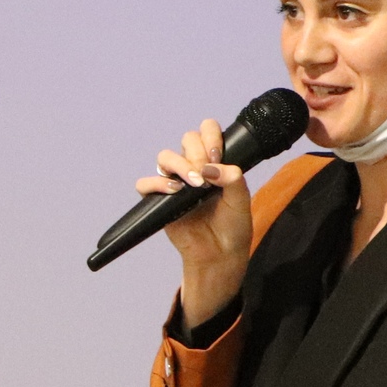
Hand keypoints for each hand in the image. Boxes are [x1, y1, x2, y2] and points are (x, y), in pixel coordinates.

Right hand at [135, 118, 250, 325]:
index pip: (207, 131)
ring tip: (194, 183)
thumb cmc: (233, 226)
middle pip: (186, 139)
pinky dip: (156, 184)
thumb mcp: (242, 199)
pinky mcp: (159, 201)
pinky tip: (175, 192)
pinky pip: (145, 184)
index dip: (211, 136)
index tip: (218, 156)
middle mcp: (193, 166)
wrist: (220, 255)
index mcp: (214, 161)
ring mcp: (175, 182)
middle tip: (207, 174)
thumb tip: (211, 167)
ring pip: (165, 156)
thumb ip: (233, 178)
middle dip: (197, 152)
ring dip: (179, 164)